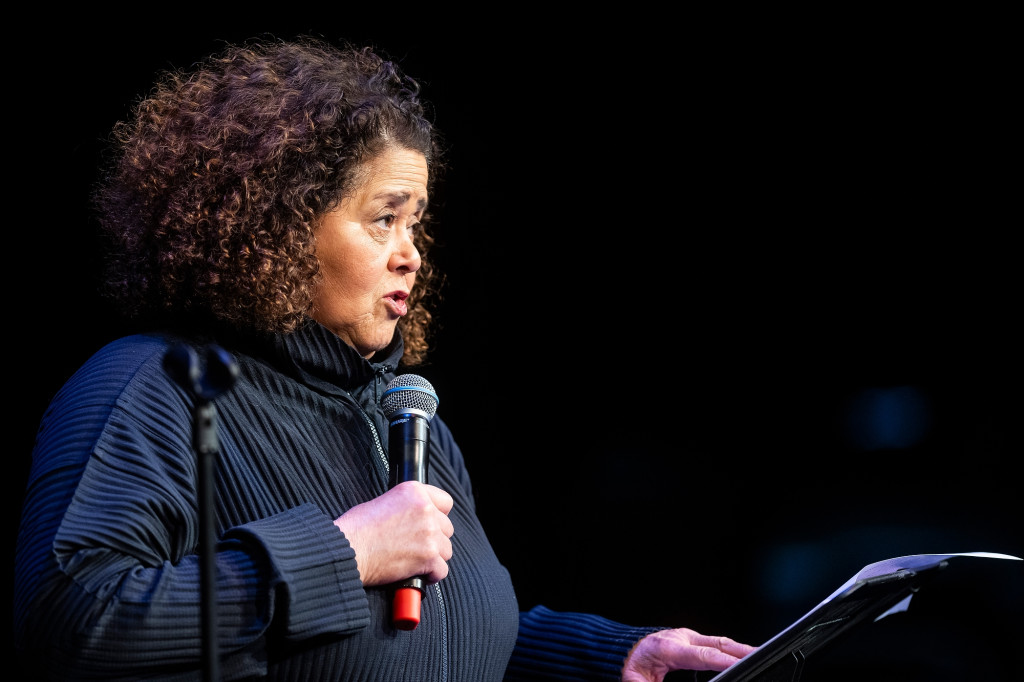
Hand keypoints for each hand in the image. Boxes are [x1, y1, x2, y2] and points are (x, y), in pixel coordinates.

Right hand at [333, 481, 454, 585]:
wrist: (347, 549)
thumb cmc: (356, 528)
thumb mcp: (383, 501)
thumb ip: (407, 506)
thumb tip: (417, 519)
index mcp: (415, 492)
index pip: (445, 502)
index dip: (438, 515)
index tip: (430, 524)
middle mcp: (425, 510)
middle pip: (447, 528)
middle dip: (434, 539)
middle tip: (416, 546)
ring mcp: (429, 533)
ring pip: (446, 550)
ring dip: (434, 557)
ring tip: (415, 561)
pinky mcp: (428, 557)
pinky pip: (442, 570)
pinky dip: (431, 576)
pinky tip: (418, 574)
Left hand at [622, 628, 756, 681]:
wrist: (620, 648)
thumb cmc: (628, 666)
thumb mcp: (636, 681)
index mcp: (667, 648)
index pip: (703, 655)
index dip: (725, 661)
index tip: (743, 665)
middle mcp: (679, 638)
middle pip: (717, 643)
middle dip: (741, 650)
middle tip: (762, 657)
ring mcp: (684, 636)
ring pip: (718, 641)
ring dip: (739, 648)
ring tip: (758, 657)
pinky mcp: (688, 638)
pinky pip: (713, 643)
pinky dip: (729, 649)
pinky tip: (740, 656)